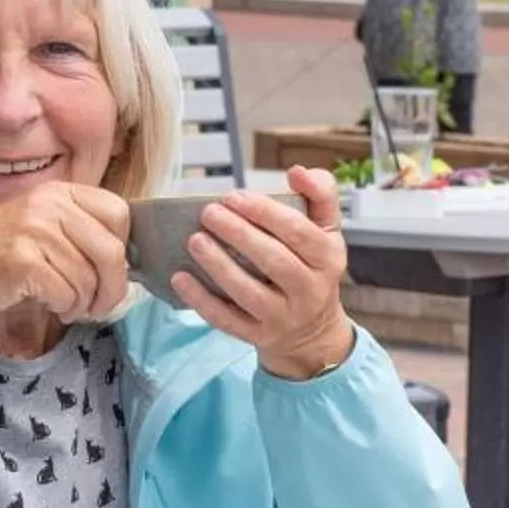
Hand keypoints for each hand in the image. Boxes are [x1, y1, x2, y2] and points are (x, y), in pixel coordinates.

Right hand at [0, 184, 130, 362]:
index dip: (122, 248)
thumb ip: (82, 230)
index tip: (111, 270)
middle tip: (99, 304)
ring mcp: (34, 230)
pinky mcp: (23, 260)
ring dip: (82, 302)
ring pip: (88, 279)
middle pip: (111, 252)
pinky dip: (64, 307)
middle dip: (112, 288)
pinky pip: (66, 293)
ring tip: (65, 302)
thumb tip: (128, 259)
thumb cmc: (4, 252)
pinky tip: (51, 304)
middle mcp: (49, 204)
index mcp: (61, 191)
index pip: (119, 213)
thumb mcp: (45, 224)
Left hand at [170, 167, 356, 380]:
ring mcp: (284, 317)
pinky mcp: (259, 336)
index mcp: (328, 258)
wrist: (313, 329)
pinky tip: (180, 277)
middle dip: (238, 234)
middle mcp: (309, 291)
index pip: (298, 232)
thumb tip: (298, 171)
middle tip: (209, 212)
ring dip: (219, 265)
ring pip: (249, 293)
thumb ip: (320, 194)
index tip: (234, 196)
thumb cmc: (312, 265)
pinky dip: (201, 300)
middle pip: (274, 261)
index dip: (265, 212)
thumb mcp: (327, 229)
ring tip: (195, 239)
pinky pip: (227, 320)